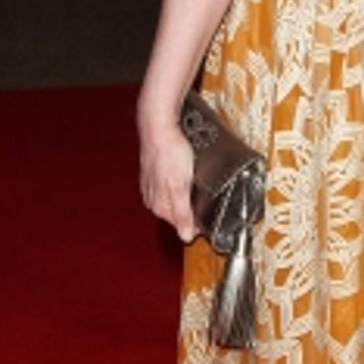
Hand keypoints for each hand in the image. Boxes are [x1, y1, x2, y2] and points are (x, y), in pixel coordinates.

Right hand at [137, 97, 197, 240]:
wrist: (159, 126)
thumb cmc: (169, 152)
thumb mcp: (179, 187)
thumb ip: (182, 213)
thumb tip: (185, 237)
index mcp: (158, 205)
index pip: (180, 225)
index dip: (196, 224)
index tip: (210, 222)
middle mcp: (153, 197)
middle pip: (176, 212)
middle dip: (191, 211)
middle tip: (209, 206)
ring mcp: (153, 184)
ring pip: (173, 198)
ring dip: (186, 197)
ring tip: (201, 190)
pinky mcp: (156, 171)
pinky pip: (171, 184)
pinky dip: (181, 183)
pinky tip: (187, 176)